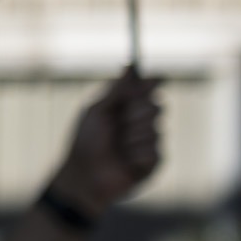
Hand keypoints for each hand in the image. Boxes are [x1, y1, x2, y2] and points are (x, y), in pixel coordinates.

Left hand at [47, 69, 160, 218]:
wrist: (84, 175)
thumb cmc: (85, 142)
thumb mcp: (97, 111)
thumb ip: (116, 90)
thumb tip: (130, 65)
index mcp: (126, 108)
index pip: (149, 89)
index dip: (153, 83)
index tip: (156, 79)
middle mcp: (141, 122)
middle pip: (157, 105)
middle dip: (136, 113)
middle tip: (119, 123)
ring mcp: (150, 142)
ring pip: (155, 129)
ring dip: (131, 137)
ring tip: (116, 148)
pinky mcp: (155, 162)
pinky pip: (155, 150)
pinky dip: (136, 154)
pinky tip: (125, 162)